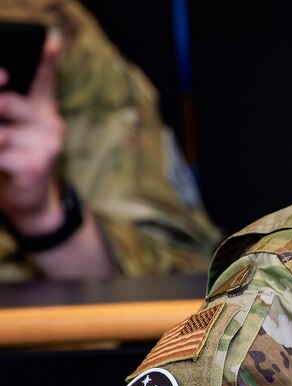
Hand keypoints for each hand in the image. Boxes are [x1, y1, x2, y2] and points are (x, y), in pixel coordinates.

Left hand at [0, 30, 64, 231]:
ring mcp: (45, 146)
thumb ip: (7, 107)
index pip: (45, 81)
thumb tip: (1, 87)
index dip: (47, 60)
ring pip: (0, 129)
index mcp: (44, 112)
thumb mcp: (13, 130)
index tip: (51, 41)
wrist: (32, 204)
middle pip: (8, 101)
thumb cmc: (15, 160)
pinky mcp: (34, 165)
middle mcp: (50, 126)